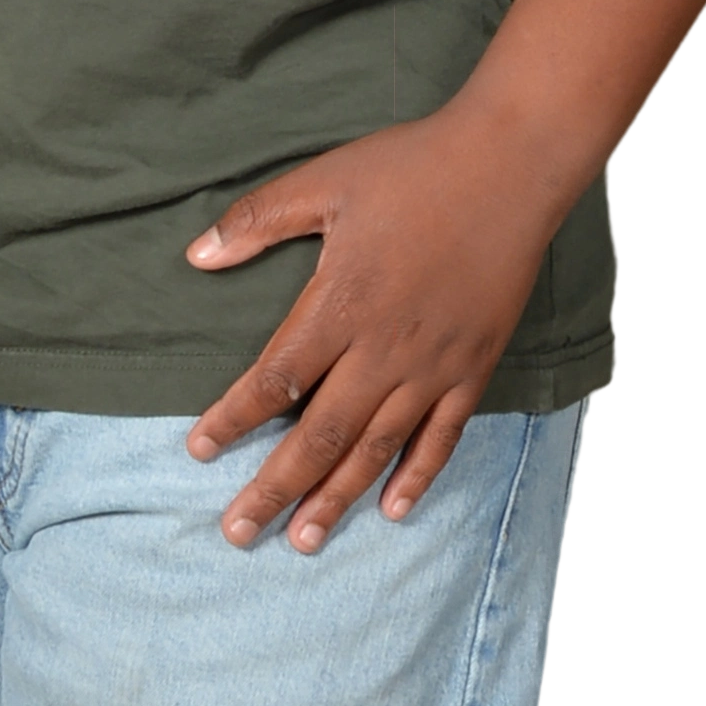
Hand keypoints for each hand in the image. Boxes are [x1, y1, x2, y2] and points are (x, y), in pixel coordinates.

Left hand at [183, 103, 555, 552]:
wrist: (508, 166)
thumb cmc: (412, 167)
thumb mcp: (324, 180)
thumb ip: (258, 220)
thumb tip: (197, 255)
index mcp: (340, 303)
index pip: (275, 380)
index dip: (233, 420)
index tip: (198, 450)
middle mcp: (383, 348)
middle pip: (320, 434)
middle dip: (275, 487)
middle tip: (238, 532)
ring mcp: (433, 364)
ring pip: (376, 448)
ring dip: (337, 497)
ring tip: (303, 539)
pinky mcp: (474, 366)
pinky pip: (441, 437)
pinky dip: (415, 476)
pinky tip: (393, 508)